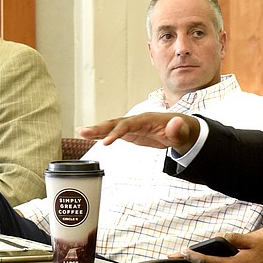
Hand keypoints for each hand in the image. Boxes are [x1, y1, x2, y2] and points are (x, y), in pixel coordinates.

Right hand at [77, 112, 199, 154]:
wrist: (182, 130)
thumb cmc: (182, 131)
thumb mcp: (182, 132)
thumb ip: (177, 129)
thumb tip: (177, 122)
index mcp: (146, 119)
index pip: (128, 125)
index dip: (116, 132)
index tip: (105, 142)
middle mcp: (136, 120)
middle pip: (115, 123)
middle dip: (99, 128)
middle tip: (83, 132)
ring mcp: (132, 126)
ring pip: (111, 127)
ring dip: (96, 130)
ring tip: (80, 132)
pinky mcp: (131, 133)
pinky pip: (114, 133)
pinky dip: (102, 134)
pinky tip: (90, 136)